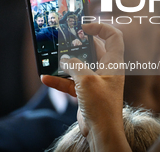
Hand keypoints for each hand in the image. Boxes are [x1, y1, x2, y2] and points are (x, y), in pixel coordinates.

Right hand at [42, 23, 130, 151]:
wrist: (100, 132)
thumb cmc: (101, 106)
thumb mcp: (86, 80)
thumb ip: (73, 65)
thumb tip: (64, 59)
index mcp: (113, 62)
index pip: (113, 36)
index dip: (101, 27)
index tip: (84, 27)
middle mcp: (105, 69)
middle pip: (92, 49)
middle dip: (77, 44)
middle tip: (64, 40)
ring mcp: (94, 80)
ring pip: (78, 65)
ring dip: (64, 64)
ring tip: (52, 59)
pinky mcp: (85, 91)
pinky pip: (70, 80)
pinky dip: (59, 79)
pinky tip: (46, 79)